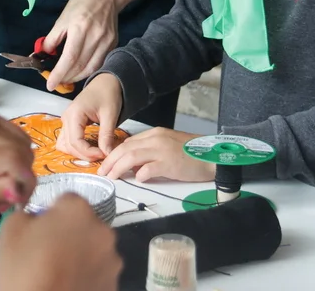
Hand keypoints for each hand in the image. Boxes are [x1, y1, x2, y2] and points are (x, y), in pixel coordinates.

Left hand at [0, 112, 34, 217]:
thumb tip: (20, 189)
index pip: (15, 160)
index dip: (26, 182)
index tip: (19, 203)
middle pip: (22, 150)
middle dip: (23, 177)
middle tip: (6, 198)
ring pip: (23, 141)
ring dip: (21, 164)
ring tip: (2, 183)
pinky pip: (16, 133)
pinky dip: (16, 150)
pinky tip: (1, 166)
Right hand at [0, 195, 121, 290]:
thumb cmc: (25, 270)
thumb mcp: (10, 231)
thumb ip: (26, 214)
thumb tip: (36, 218)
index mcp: (78, 210)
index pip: (66, 200)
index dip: (51, 213)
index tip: (40, 230)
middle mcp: (102, 229)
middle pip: (84, 223)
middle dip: (69, 232)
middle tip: (49, 252)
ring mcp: (113, 259)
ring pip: (94, 248)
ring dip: (81, 254)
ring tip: (60, 273)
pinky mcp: (115, 283)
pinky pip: (99, 271)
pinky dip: (88, 275)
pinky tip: (70, 285)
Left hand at [43, 0, 119, 89]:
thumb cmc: (82, 3)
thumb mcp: (62, 18)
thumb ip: (52, 38)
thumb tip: (42, 55)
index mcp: (80, 28)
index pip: (69, 58)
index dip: (59, 74)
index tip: (50, 84)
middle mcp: (95, 37)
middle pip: (80, 66)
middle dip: (66, 78)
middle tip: (56, 82)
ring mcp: (107, 42)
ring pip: (91, 68)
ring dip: (77, 77)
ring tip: (67, 79)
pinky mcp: (113, 44)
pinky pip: (99, 63)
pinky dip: (88, 70)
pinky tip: (80, 71)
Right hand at [56, 73, 123, 161]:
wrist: (106, 82)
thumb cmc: (108, 93)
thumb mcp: (110, 115)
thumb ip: (106, 135)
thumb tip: (107, 154)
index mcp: (75, 114)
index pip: (75, 141)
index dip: (89, 153)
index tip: (104, 154)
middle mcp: (66, 118)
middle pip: (69, 145)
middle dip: (85, 154)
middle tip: (102, 155)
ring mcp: (66, 120)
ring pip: (65, 145)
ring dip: (78, 153)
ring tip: (95, 153)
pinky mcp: (70, 123)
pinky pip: (67, 140)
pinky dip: (76, 147)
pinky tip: (90, 148)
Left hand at [99, 128, 214, 182]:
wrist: (213, 156)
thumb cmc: (191, 154)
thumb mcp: (168, 147)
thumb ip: (150, 153)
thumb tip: (133, 167)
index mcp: (155, 134)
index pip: (128, 143)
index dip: (114, 154)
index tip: (106, 164)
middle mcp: (156, 139)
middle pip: (125, 148)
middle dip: (110, 161)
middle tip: (102, 173)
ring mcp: (163, 150)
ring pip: (132, 157)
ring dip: (118, 168)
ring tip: (111, 177)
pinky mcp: (170, 163)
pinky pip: (149, 168)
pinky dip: (140, 174)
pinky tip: (138, 180)